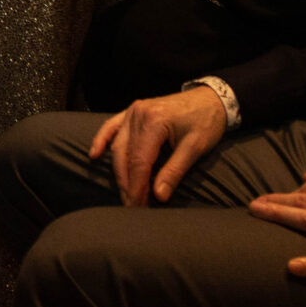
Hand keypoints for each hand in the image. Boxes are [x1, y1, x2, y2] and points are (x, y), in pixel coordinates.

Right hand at [87, 86, 228, 208]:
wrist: (211, 99)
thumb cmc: (206, 122)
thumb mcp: (195, 148)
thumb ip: (174, 171)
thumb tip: (159, 196)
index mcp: (154, 122)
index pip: (139, 162)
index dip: (136, 187)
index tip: (137, 207)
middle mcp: (138, 114)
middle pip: (124, 156)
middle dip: (127, 183)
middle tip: (132, 207)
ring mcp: (132, 111)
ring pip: (117, 145)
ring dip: (119, 171)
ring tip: (124, 193)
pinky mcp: (132, 111)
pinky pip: (111, 126)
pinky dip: (102, 140)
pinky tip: (94, 154)